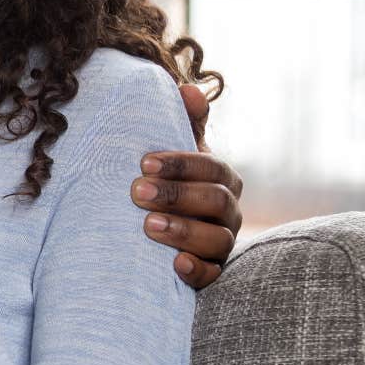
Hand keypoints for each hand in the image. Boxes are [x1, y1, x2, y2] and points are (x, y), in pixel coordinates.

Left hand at [133, 84, 244, 288]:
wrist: (152, 226)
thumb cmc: (166, 179)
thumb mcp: (173, 150)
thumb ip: (183, 121)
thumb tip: (188, 89)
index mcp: (222, 178)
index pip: (212, 168)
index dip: (181, 164)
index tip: (143, 163)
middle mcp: (229, 210)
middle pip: (216, 202)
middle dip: (177, 195)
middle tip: (136, 191)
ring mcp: (221, 242)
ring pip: (217, 239)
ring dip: (183, 231)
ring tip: (147, 225)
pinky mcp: (210, 271)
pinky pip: (213, 275)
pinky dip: (197, 270)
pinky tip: (175, 265)